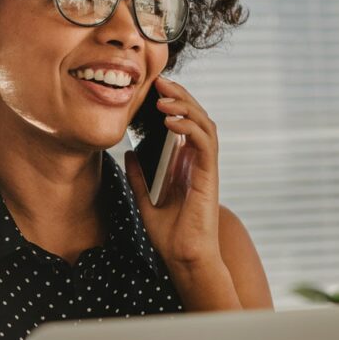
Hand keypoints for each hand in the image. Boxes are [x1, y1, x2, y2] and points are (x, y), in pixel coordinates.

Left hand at [123, 75, 222, 271]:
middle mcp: (198, 162)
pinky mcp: (210, 175)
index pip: (183, 124)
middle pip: (196, 117)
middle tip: (159, 81)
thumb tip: (128, 153)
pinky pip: (205, 143)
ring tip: (164, 97)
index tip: (153, 90)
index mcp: (185, 164)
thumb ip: (139, 176)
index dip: (172, 103)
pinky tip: (170, 121)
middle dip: (179, 96)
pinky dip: (189, 127)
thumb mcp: (145, 200)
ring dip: (185, 106)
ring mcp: (206, 168)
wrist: (183, 258)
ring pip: (204, 124)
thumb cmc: (169, 234)